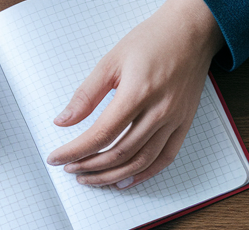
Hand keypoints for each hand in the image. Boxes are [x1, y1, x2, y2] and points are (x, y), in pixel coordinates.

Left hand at [45, 0, 223, 188]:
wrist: (191, 32)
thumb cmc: (152, 41)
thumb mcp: (111, 61)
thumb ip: (86, 94)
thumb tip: (63, 121)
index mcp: (138, 92)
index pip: (101, 134)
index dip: (75, 151)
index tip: (57, 158)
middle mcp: (159, 110)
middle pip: (119, 153)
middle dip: (90, 166)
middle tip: (71, 169)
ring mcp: (174, 120)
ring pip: (141, 162)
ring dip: (113, 176)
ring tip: (92, 177)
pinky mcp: (184, 124)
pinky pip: (165, 159)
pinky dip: (144, 174)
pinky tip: (125, 179)